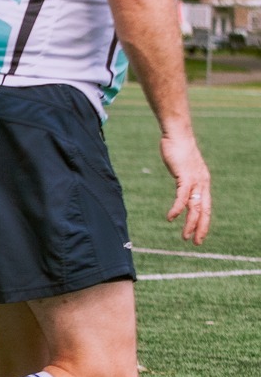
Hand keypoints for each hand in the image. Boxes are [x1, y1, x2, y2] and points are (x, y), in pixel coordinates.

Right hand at [161, 129, 211, 243]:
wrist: (177, 134)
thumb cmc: (178, 149)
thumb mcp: (183, 168)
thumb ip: (184, 179)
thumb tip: (182, 186)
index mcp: (203, 183)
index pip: (205, 207)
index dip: (203, 222)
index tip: (199, 235)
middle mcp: (202, 183)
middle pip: (204, 210)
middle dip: (200, 228)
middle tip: (197, 242)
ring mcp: (195, 180)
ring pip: (195, 207)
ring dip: (190, 223)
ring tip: (185, 236)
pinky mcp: (185, 176)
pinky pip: (181, 196)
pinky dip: (176, 208)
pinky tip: (171, 218)